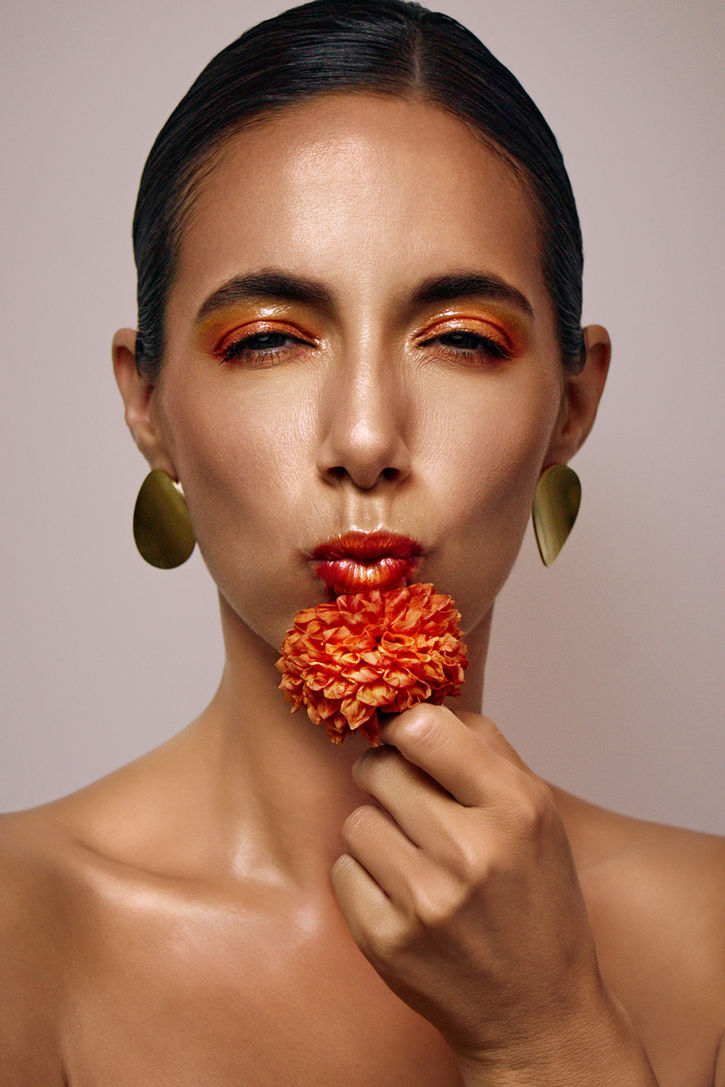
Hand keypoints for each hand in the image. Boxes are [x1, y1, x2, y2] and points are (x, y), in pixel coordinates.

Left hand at [330, 705, 656, 1083]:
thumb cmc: (537, 902)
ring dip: (377, 832)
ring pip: (357, 820)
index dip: (405, 728)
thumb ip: (484, 749)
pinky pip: (343, 870)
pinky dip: (365, 877)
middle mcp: (471, 850)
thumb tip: (420, 704)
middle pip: (379, 769)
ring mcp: (425, 900)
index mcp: (515, 807)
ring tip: (414, 857)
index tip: (406, 741)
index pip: (424, 727)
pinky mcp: (386, 941)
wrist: (537, 1013)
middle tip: (408, 801)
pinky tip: (401, 896)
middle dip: (387, 777)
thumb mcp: (538, 814)